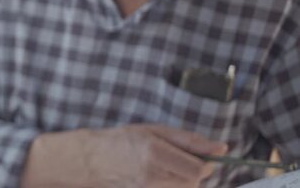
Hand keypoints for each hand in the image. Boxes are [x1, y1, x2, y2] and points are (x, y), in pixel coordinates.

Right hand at [86, 124, 226, 187]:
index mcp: (155, 152)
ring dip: (184, 179)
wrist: (92, 160)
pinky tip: (160, 176)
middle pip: (194, 182)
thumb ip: (189, 140)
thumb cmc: (122, 140)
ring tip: (167, 166)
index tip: (206, 155)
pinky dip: (173, 185)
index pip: (198, 169)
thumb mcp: (154, 131)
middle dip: (195, 171)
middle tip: (181, 158)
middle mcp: (153, 175)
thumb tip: (221, 148)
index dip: (207, 163)